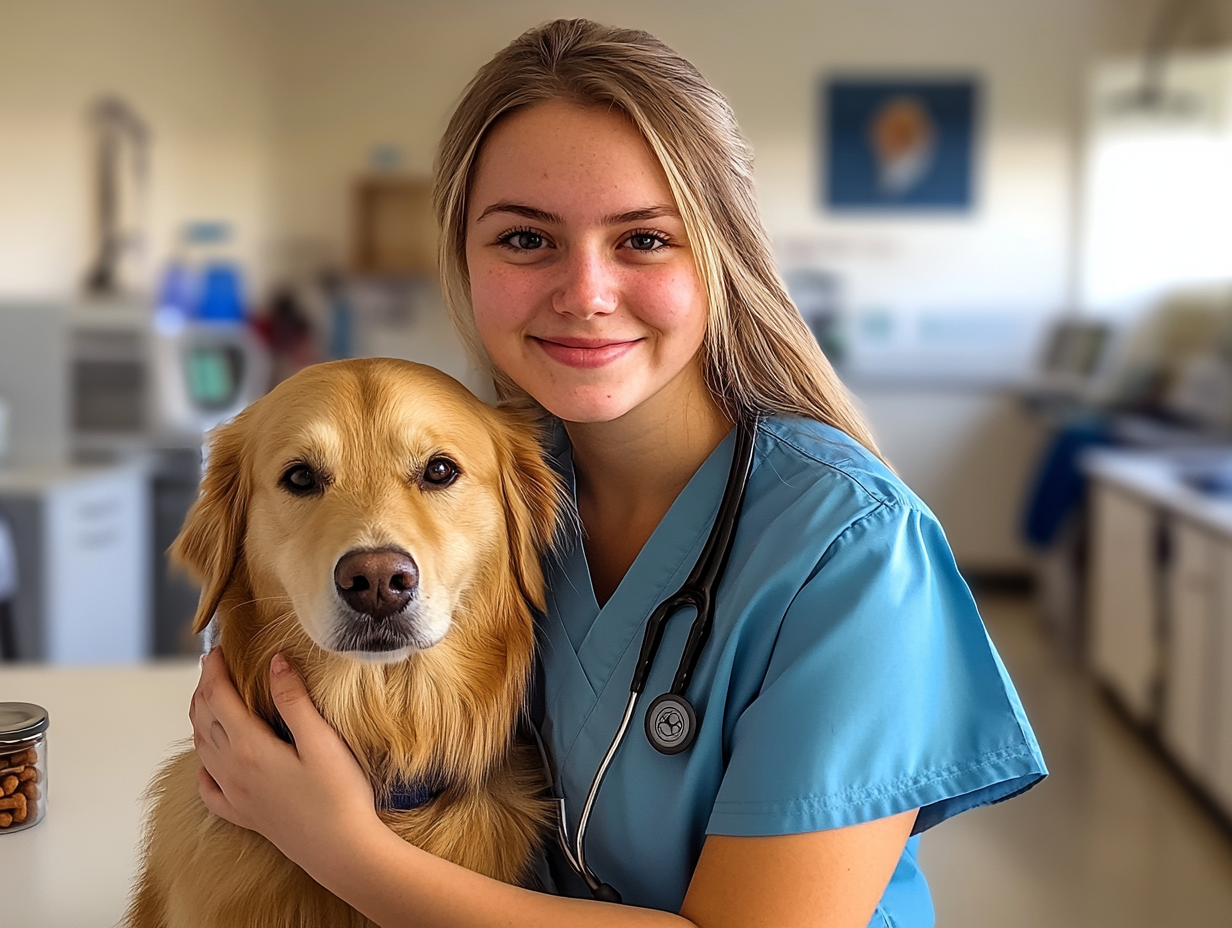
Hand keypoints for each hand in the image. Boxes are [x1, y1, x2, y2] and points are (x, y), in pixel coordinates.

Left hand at [189, 648, 378, 867]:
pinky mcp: (245, 815)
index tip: (217, 650)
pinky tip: (210, 763)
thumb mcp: (321, 740)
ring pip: (203, 750)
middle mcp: (233, 771)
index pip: (218, 699)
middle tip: (213, 667)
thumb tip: (274, 661)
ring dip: (200, 721)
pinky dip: (204, 768)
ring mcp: (236, 796)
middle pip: (204, 722)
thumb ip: (294, 700)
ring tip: (208, 700)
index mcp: (249, 748)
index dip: (214, 671)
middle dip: (204, 690)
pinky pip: (210, 789)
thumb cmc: (339, 795)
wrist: (342, 851)